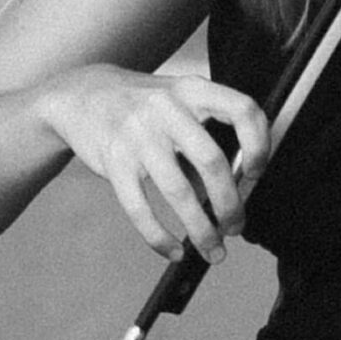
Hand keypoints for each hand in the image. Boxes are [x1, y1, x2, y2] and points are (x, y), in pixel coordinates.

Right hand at [37, 64, 269, 263]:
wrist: (81, 94)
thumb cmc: (140, 104)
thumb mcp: (176, 103)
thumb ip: (203, 137)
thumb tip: (233, 191)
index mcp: (192, 90)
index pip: (241, 109)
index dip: (258, 144)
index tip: (255, 173)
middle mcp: (167, 108)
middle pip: (212, 161)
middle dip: (230, 205)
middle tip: (235, 226)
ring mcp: (138, 134)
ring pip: (179, 192)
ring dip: (201, 230)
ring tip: (212, 249)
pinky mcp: (114, 161)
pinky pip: (141, 208)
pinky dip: (160, 237)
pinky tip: (174, 250)